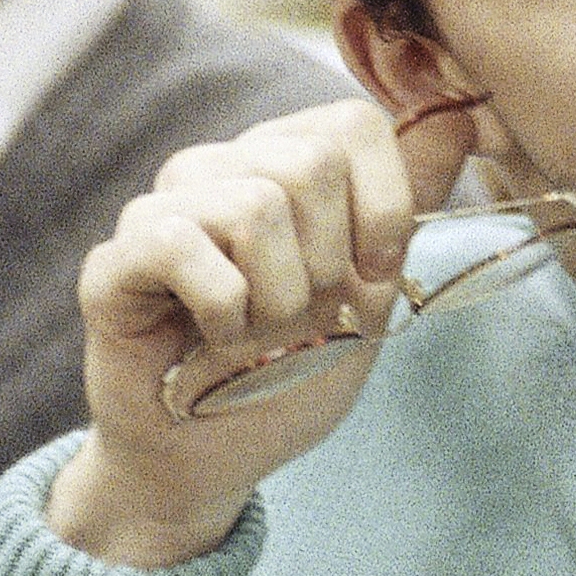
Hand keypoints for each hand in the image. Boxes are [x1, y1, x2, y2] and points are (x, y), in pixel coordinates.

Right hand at [49, 96, 477, 567]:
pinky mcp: (114, 261)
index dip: (384, 205)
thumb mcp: (372, 289)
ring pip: (255, 206)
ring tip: (257, 331)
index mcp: (282, 163)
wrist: (215, 459)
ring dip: (279, 298)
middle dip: (331, 262)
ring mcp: (160, 207)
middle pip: (310, 163)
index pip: (353, 122)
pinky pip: (182, 247)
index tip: (372, 276)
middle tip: (301, 313)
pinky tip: (213, 337)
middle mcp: (218, 168)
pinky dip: (222, 310)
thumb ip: (409, 204)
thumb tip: (460, 116)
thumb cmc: (289, 369)